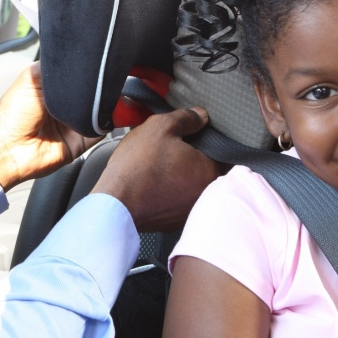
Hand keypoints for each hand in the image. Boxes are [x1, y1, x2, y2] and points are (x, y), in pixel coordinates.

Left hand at [0, 62, 101, 189]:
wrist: (7, 150)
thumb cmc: (10, 116)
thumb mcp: (31, 79)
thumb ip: (56, 67)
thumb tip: (82, 56)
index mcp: (54, 87)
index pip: (80, 72)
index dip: (89, 66)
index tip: (100, 59)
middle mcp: (67, 103)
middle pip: (94, 90)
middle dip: (102, 84)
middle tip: (108, 77)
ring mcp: (77, 122)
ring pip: (104, 108)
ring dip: (109, 102)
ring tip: (110, 93)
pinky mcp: (84, 140)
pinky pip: (104, 129)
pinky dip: (110, 121)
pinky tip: (109, 111)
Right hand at [91, 107, 223, 232]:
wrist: (114, 203)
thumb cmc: (138, 166)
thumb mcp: (160, 127)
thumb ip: (186, 118)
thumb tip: (201, 116)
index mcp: (210, 171)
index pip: (222, 151)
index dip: (208, 139)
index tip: (194, 134)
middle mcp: (205, 195)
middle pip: (207, 169)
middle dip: (193, 158)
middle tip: (174, 148)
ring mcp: (189, 211)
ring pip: (191, 186)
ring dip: (181, 175)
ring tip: (161, 165)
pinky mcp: (172, 221)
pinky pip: (176, 200)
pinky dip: (169, 191)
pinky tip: (153, 182)